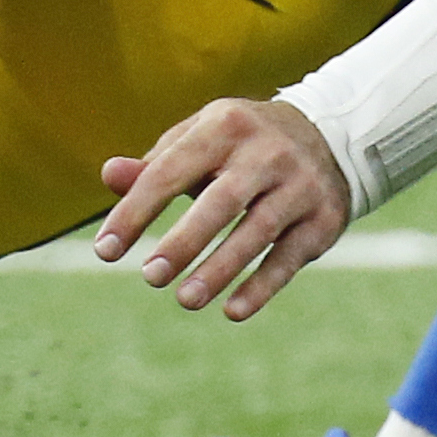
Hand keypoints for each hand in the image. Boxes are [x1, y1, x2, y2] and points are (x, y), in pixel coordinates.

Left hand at [91, 97, 352, 321]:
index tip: (105, 251)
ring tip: (185, 300)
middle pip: (222, 201)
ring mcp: (300, 185)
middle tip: (150, 277)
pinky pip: (289, 257)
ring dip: (220, 270)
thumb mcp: (200, 141)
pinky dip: (262, 286)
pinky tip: (232, 311)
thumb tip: (109, 175)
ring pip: (257, 232)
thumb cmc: (241, 146)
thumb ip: (154, 165)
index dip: (136, 211)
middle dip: (184, 241)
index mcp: (225, 125)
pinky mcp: (324, 219)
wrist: (331, 135)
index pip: (171, 169)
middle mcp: (267, 152)